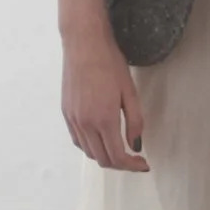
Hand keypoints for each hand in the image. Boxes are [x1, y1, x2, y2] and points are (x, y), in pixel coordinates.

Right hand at [63, 28, 149, 171]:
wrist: (83, 44)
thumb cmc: (109, 63)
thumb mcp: (130, 92)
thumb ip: (135, 121)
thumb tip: (135, 144)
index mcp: (104, 119)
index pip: (118, 156)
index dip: (132, 166)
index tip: (144, 164)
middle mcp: (85, 123)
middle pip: (102, 159)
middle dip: (120, 164)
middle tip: (134, 159)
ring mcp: (73, 119)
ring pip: (88, 152)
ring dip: (105, 156)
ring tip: (119, 150)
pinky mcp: (66, 113)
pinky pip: (77, 140)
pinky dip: (90, 147)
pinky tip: (100, 139)